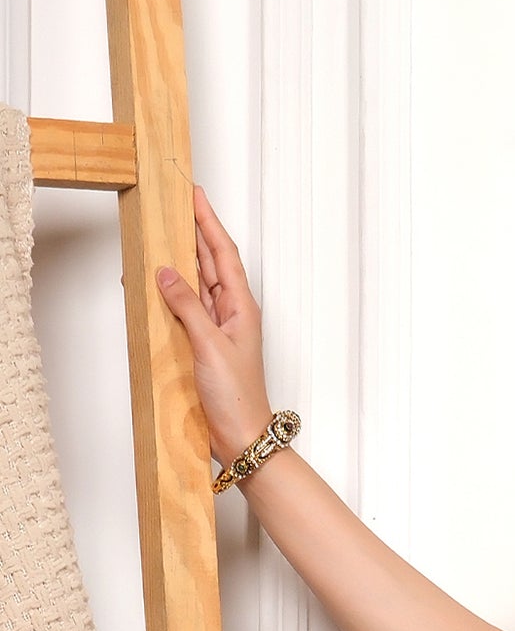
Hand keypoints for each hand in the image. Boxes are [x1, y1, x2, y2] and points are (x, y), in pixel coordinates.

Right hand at [154, 185, 274, 469]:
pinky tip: (156, 280)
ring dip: (180, 258)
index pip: (223, 253)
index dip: (208, 221)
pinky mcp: (203, 343)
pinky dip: (171, 291)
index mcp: (242, 307)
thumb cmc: (236, 396)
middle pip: (210, 261)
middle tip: (174, 202)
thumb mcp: (209, 345)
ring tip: (163, 230)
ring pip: (197, 282)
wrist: (241, 437)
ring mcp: (217, 327)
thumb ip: (187, 306)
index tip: (194, 193)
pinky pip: (186, 307)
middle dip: (193, 230)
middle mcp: (231, 312)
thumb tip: (165, 272)